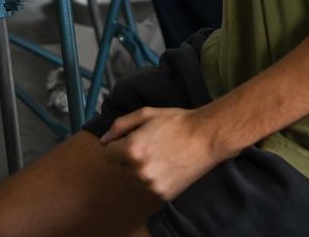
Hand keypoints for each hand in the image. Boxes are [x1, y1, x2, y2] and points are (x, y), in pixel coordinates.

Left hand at [100, 107, 223, 200]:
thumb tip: (103, 140)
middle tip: (150, 143)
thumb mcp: (145, 114)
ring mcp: (152, 186)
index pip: (108, 154)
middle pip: (121, 166)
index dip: (117, 144)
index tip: (131, 138)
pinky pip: (148, 187)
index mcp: (132, 150)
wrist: (205, 137)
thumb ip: (120, 126)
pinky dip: (154, 178)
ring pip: (134, 178)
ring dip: (140, 168)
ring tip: (160, 153)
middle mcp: (139, 171)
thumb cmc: (176, 122)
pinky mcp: (163, 195)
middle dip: (129, 155)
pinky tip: (168, 164)